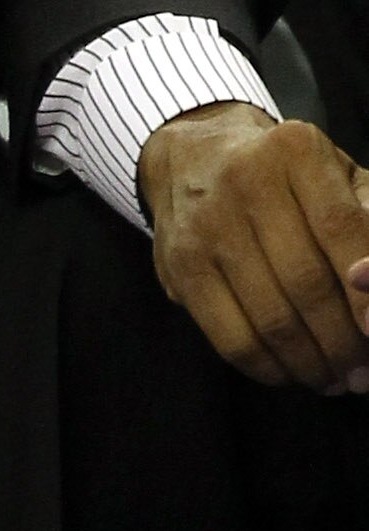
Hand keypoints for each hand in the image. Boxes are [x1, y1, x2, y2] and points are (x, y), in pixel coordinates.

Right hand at [140, 102, 368, 390]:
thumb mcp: (337, 174)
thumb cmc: (285, 175)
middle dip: (345, 342)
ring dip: (311, 363)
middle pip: (307, 283)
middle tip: (364, 374)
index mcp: (295, 151)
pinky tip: (291, 372)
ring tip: (336, 380)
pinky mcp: (180, 267)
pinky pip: (230, 337)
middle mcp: (245, 180)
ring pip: (270, 318)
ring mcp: (206, 226)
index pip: (343, 229)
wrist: (193, 155)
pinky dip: (268, 368)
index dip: (366, 294)